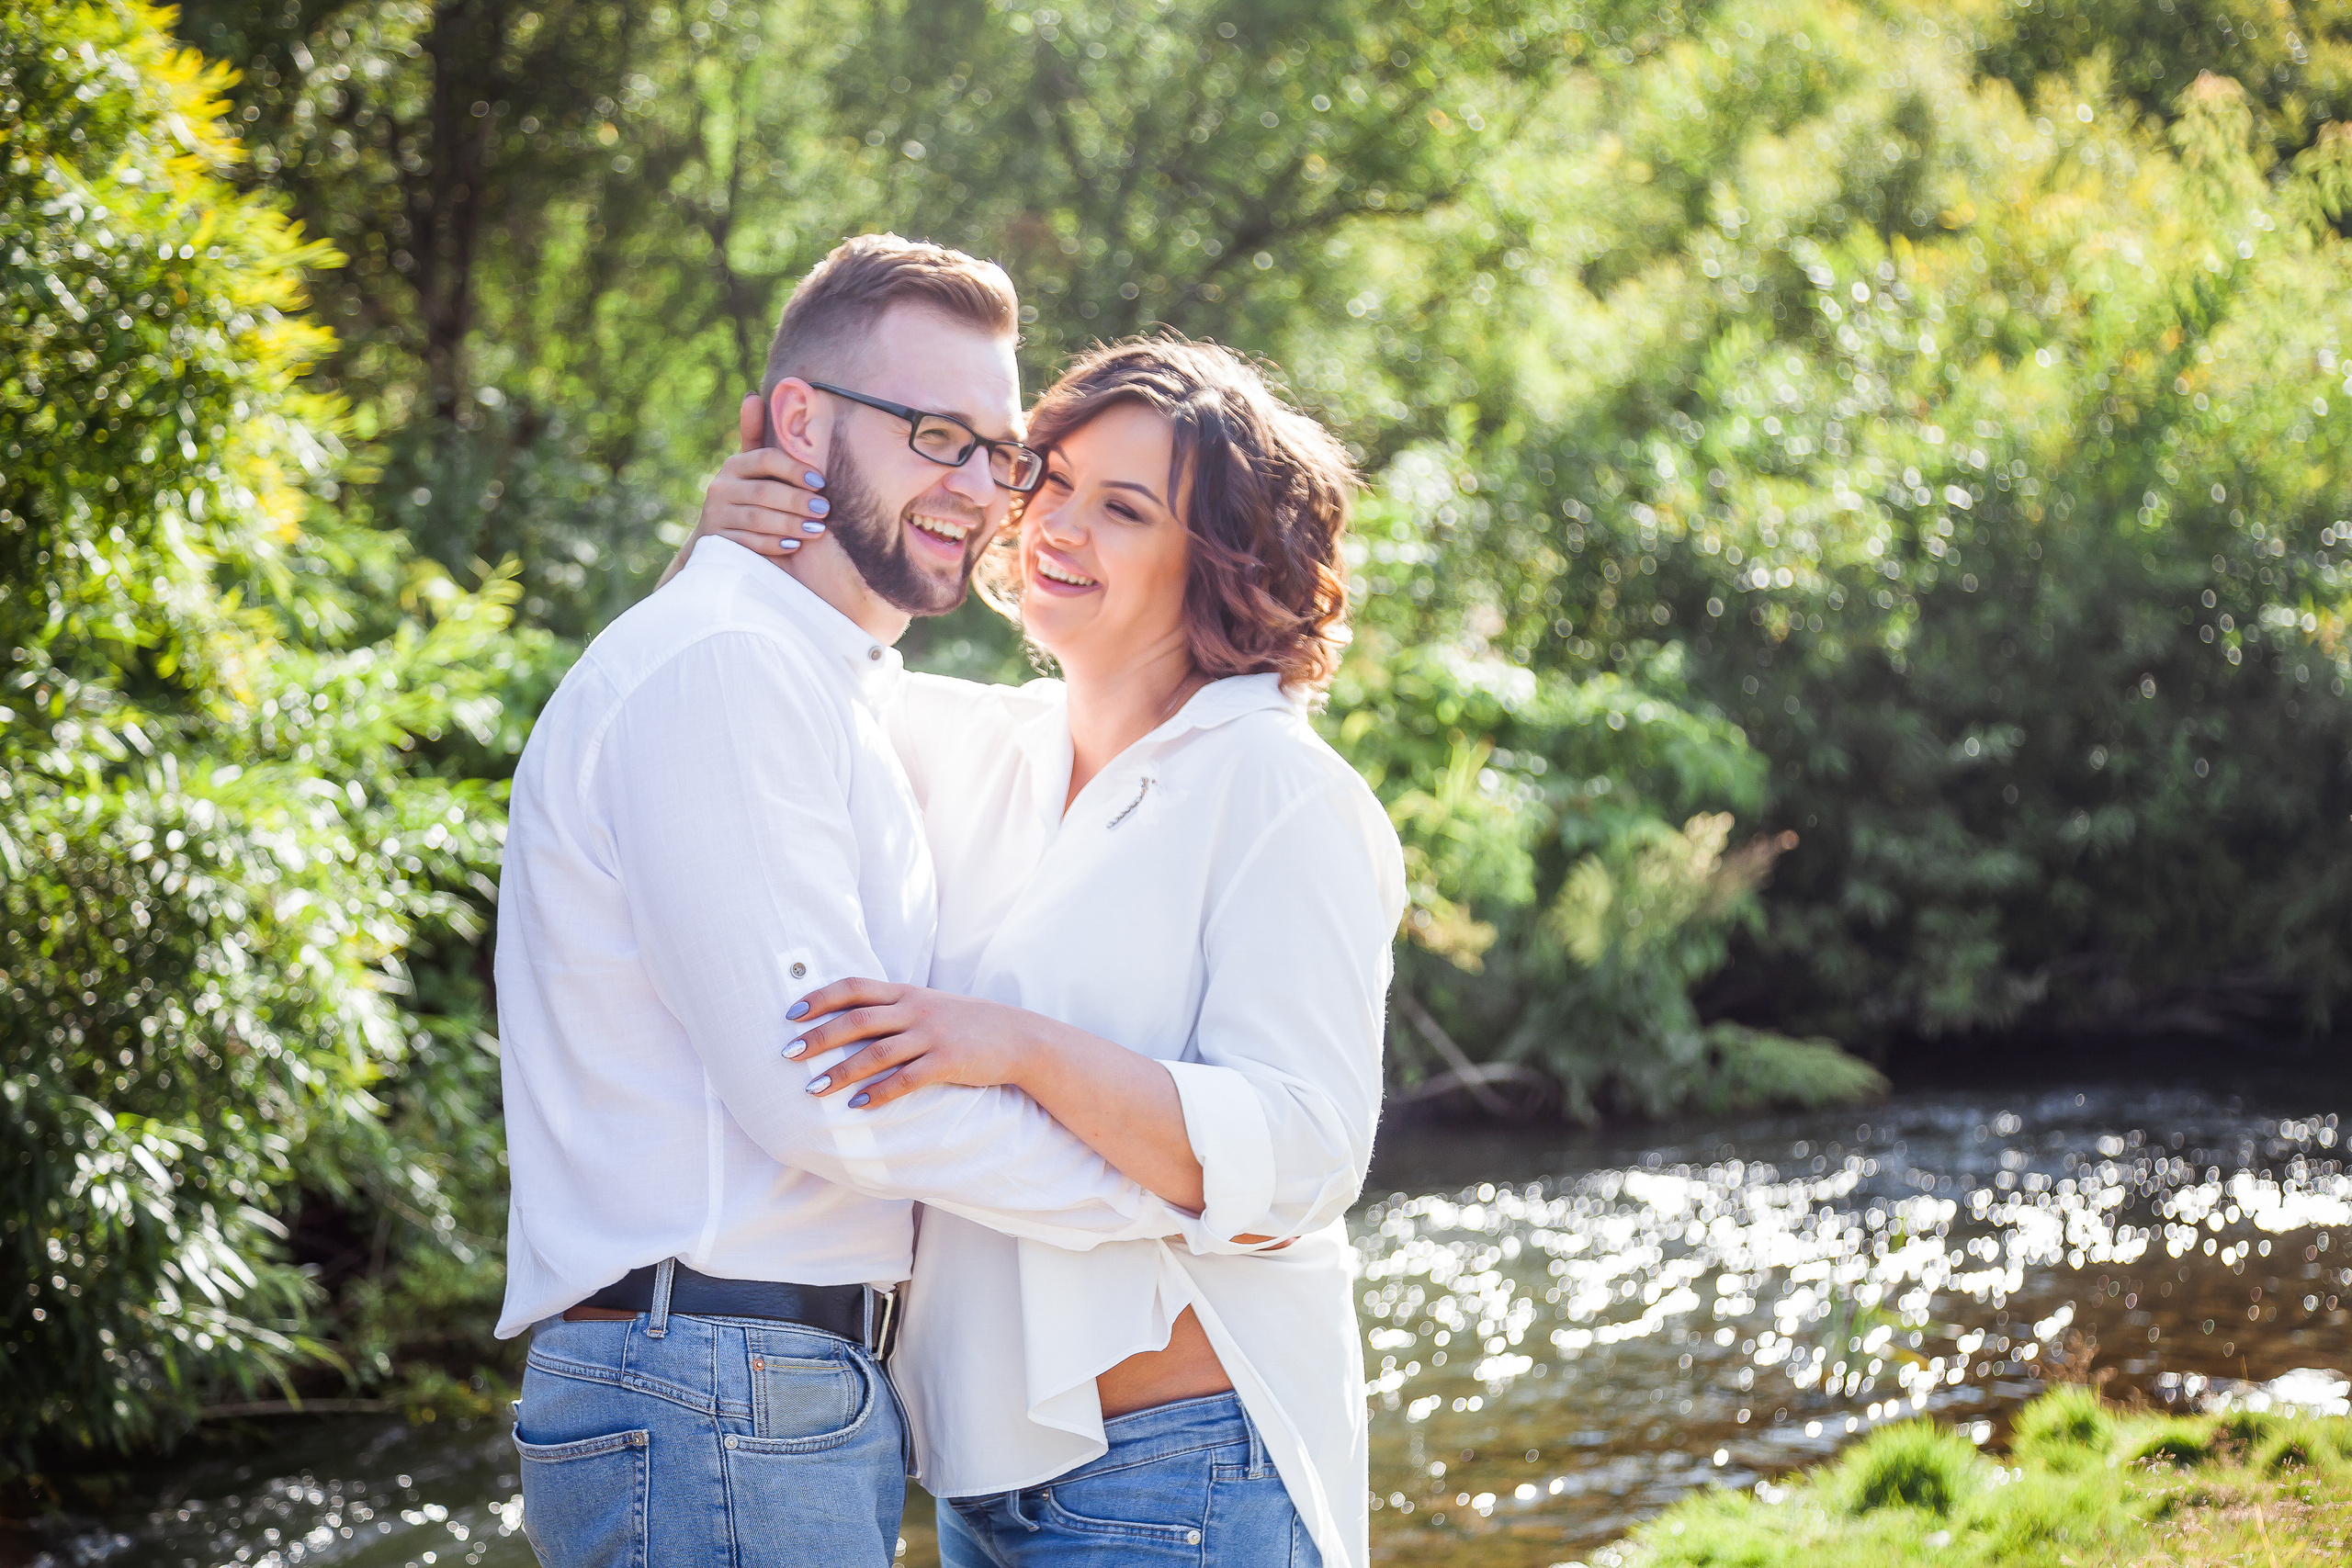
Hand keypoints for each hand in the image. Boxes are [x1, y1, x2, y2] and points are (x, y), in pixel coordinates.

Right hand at [696, 392, 832, 559]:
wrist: (717, 542)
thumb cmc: (745, 498)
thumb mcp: (749, 470)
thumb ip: (754, 437)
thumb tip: (753, 395)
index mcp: (734, 466)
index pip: (765, 459)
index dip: (794, 469)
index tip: (821, 482)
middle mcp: (721, 488)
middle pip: (765, 491)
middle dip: (798, 501)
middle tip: (825, 509)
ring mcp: (717, 515)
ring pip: (759, 518)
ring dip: (791, 523)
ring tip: (817, 529)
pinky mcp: (719, 541)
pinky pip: (749, 543)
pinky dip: (774, 544)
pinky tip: (794, 545)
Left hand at [786, 978, 1037, 1109]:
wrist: (1018, 1036)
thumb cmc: (967, 1023)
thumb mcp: (929, 1005)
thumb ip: (893, 1008)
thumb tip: (847, 1020)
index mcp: (906, 992)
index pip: (854, 986)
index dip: (819, 998)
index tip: (790, 1015)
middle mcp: (915, 1009)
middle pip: (857, 1019)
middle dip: (819, 1037)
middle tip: (788, 1054)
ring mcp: (932, 1035)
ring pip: (877, 1052)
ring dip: (842, 1071)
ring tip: (814, 1089)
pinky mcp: (948, 1061)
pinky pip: (907, 1079)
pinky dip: (880, 1092)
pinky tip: (859, 1105)